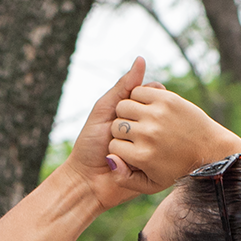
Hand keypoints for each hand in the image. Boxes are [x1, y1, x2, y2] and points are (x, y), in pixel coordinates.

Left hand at [62, 58, 168, 207]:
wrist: (86, 181)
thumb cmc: (90, 144)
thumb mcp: (104, 110)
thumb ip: (123, 87)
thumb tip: (141, 59)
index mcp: (136, 114)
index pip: (152, 93)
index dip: (142, 99)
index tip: (124, 111)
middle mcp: (145, 129)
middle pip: (154, 110)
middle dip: (132, 121)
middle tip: (112, 134)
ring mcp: (150, 147)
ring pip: (153, 131)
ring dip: (130, 139)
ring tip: (114, 150)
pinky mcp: (151, 166)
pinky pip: (151, 152)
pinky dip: (135, 156)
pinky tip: (124, 163)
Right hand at [109, 85, 240, 189]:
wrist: (209, 150)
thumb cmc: (176, 169)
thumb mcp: (151, 185)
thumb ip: (124, 179)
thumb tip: (109, 159)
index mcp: (143, 156)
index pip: (114, 146)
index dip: (120, 148)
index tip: (131, 149)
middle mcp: (148, 135)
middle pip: (117, 126)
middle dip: (122, 131)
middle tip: (134, 134)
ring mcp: (157, 115)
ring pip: (123, 107)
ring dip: (127, 113)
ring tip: (137, 119)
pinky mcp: (165, 99)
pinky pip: (137, 92)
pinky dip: (137, 98)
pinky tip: (145, 107)